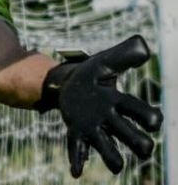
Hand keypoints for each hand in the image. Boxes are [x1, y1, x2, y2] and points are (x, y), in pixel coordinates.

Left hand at [36, 35, 162, 177]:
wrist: (64, 84)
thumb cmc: (91, 74)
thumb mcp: (105, 61)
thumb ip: (124, 54)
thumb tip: (144, 46)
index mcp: (119, 101)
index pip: (140, 112)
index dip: (149, 118)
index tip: (153, 121)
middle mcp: (110, 119)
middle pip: (131, 136)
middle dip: (141, 144)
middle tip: (144, 148)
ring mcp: (92, 128)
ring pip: (107, 149)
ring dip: (112, 158)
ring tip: (117, 164)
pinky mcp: (75, 132)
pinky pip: (77, 150)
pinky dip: (78, 162)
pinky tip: (76, 172)